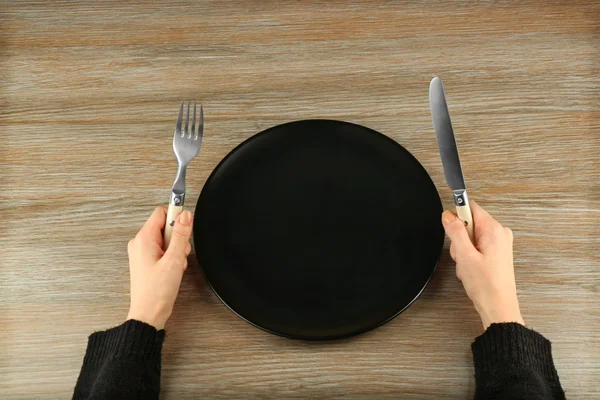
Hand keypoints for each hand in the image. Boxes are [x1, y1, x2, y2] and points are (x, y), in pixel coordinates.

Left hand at [126, 206, 192, 329]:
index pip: (161, 213)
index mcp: (143, 239)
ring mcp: (142, 252)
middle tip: (179, 255)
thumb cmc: (156, 291)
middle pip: (165, 226)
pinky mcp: (146, 261)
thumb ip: (181, 235)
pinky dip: (171, 257)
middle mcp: (140, 243)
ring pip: (166, 239)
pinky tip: (172, 270)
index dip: (176, 218)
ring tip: (175, 266)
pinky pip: (162, 250)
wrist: (148, 314)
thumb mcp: (174, 260)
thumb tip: (185, 215)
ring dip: (176, 250)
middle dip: (178, 238)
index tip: (186, 226)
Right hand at [442, 201, 524, 329]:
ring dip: (463, 250)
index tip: (450, 226)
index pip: (470, 207)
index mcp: (494, 230)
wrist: (498, 307)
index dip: (457, 215)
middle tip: (461, 255)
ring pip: (471, 236)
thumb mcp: (464, 255)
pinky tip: (471, 269)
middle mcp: (500, 233)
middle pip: (469, 223)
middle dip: (459, 238)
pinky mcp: (497, 253)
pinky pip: (477, 246)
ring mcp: (500, 243)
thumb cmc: (487, 286)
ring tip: (467, 266)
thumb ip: (455, 231)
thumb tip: (448, 215)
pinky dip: (470, 256)